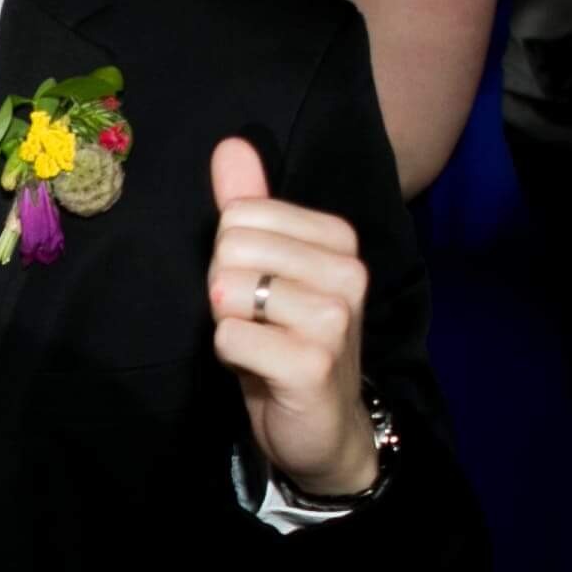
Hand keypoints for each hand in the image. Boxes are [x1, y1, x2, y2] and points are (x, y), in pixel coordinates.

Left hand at [205, 140, 376, 494]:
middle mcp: (347, 272)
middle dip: (224, 289)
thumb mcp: (268, 267)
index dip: (230, 257)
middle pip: (230, 247)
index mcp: (338, 239)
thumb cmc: (288, 340)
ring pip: (227, 291)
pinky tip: (259, 368)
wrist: (322, 426)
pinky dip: (229, 355)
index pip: (240, 213)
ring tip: (260, 343)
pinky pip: (231, 336)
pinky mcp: (313, 363)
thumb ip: (250, 204)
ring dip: (228, 325)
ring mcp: (334, 318)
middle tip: (255, 320)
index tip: (258, 290)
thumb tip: (230, 145)